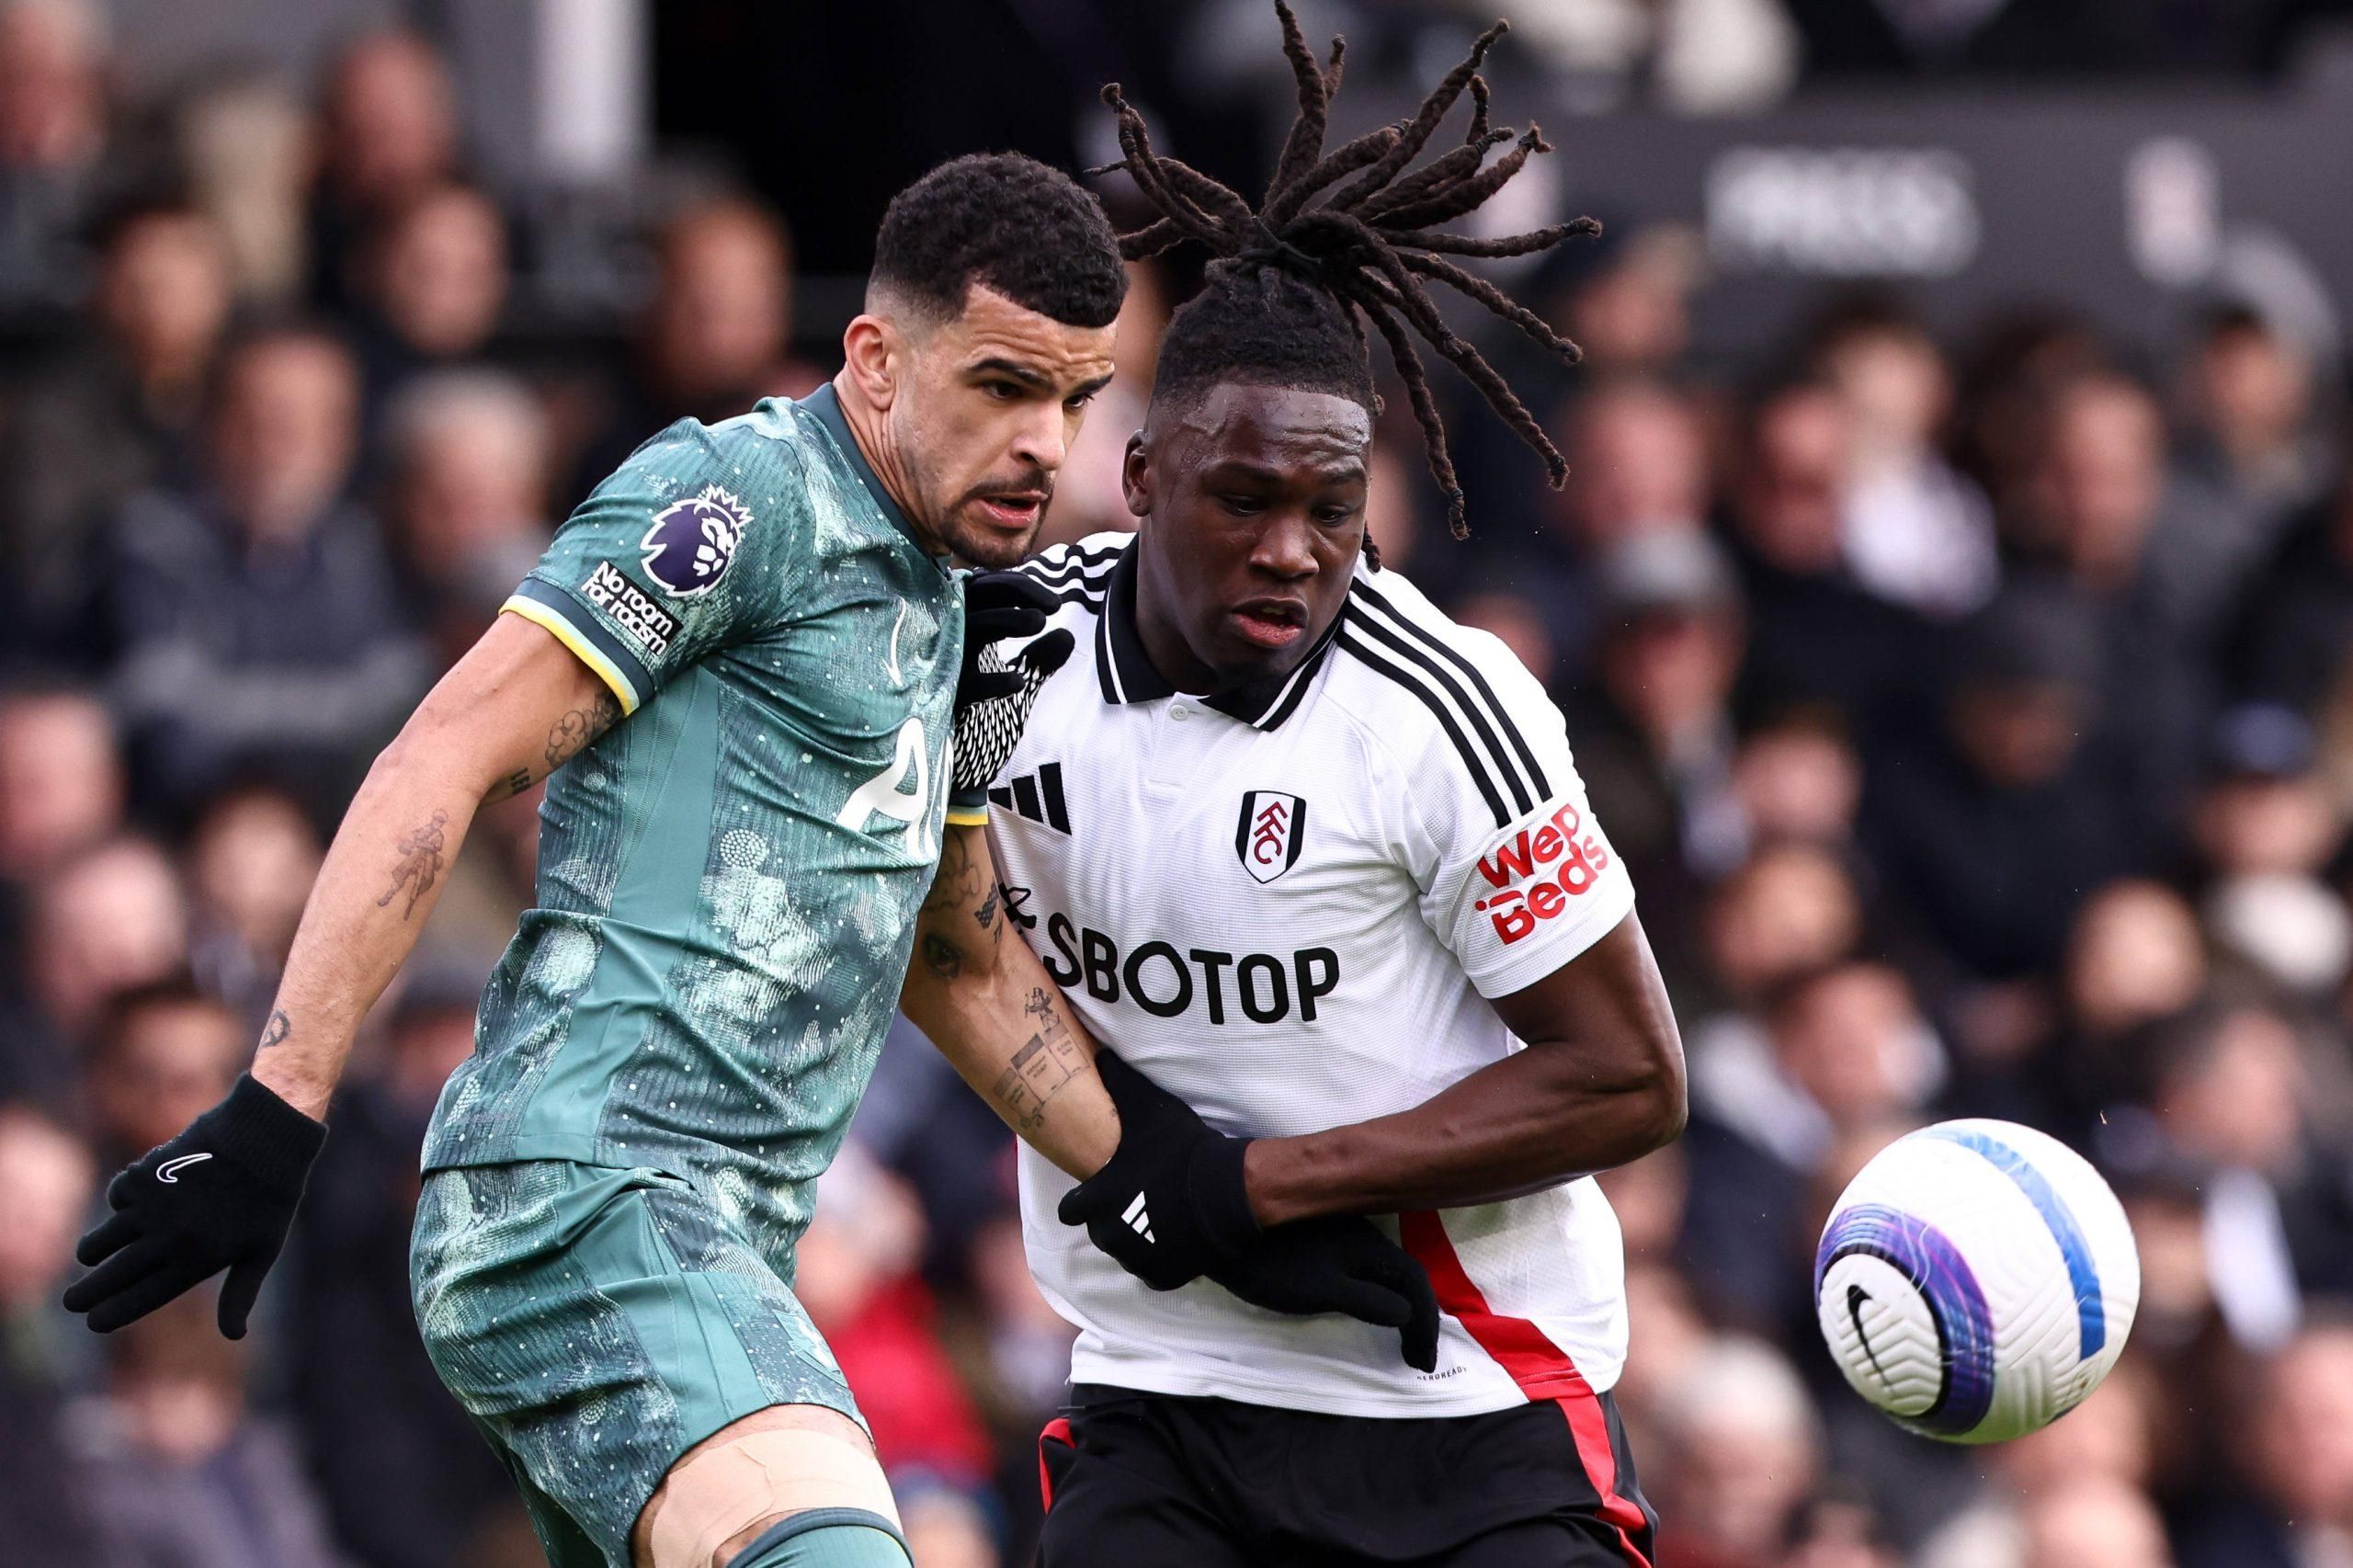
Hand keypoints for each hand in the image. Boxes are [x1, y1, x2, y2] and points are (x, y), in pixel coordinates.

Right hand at [63, 1074, 325, 1338]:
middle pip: (113, 1276)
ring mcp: (153, 1207)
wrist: (263, 1138)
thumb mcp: (263, 1250)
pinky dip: (122, 1201)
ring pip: (102, 1240)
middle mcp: (169, 1239)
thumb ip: (240, 1294)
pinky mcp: (144, 1176)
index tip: (93, 1323)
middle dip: (86, 1294)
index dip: (113, 1313)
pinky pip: (117, 1198)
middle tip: (70, 1303)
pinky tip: (134, 1202)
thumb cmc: (269, 1199)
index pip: (142, 1299)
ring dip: (93, 1251)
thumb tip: (234, 1337)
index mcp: (198, 1261)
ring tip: (89, 1256)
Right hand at [952, 571, 1074, 807]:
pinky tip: (1019, 683)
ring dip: (1004, 621)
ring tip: (1038, 622)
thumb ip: (1039, 660)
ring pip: (969, 630)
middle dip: (1013, 594)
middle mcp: (951, 644)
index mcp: (966, 633)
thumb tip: (1067, 635)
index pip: (987, 591)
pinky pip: (966, 686)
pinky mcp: (942, 702)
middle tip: (1051, 607)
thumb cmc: (982, 722)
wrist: (958, 773)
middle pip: (975, 598)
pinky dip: (992, 681)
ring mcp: (944, 670)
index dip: (1019, 588)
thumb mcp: (1019, 686)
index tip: (1055, 603)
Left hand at [1058, 1049, 1259, 1289]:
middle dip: (1112, 1219)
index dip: (1083, 1201)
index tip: (1100, 1190)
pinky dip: (1162, 1257)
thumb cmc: (1182, 1149)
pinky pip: (1153, 1270)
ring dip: (1137, 1239)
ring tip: (1162, 1215)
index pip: (1070, 1210)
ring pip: (1126, 1252)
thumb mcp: (1147, 1109)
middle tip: (1137, 1199)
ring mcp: (1136, 1259)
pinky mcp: (1162, 1276)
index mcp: (1096, 1200)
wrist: (1226, 1191)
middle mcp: (1109, 1235)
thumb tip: (1097, 1054)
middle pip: (1099, 1232)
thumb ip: (1117, 1082)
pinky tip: (1178, 1236)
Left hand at [1210, 1217, 1441, 1371]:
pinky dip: (1380, 1289)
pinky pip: (1369, 1264)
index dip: (1425, 1325)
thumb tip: (1408, 1313)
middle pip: (1407, 1275)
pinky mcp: (1327, 1235)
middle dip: (1419, 1316)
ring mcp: (1347, 1232)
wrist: (1228, 1222)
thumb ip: (1368, 1301)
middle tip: (1416, 1356)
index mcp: (1371, 1248)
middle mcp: (1366, 1235)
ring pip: (1388, 1268)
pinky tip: (1370, 1303)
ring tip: (1401, 1334)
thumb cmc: (1274, 1264)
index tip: (1423, 1365)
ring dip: (1401, 1302)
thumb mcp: (1322, 1290)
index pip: (1415, 1284)